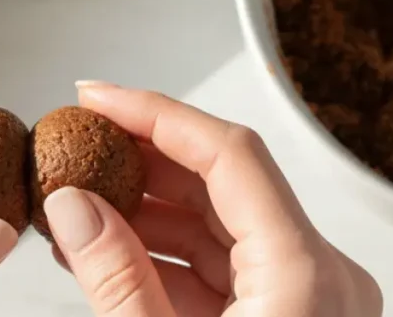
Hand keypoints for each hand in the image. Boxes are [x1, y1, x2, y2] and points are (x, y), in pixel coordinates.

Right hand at [46, 82, 382, 316]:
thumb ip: (116, 279)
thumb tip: (72, 206)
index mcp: (305, 275)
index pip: (228, 153)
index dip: (155, 112)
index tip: (96, 97)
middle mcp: (320, 277)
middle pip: (222, 182)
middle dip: (139, 161)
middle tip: (76, 146)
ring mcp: (308, 299)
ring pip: (216, 224)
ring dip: (143, 212)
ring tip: (75, 202)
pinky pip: (219, 267)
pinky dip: (161, 256)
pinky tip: (106, 249)